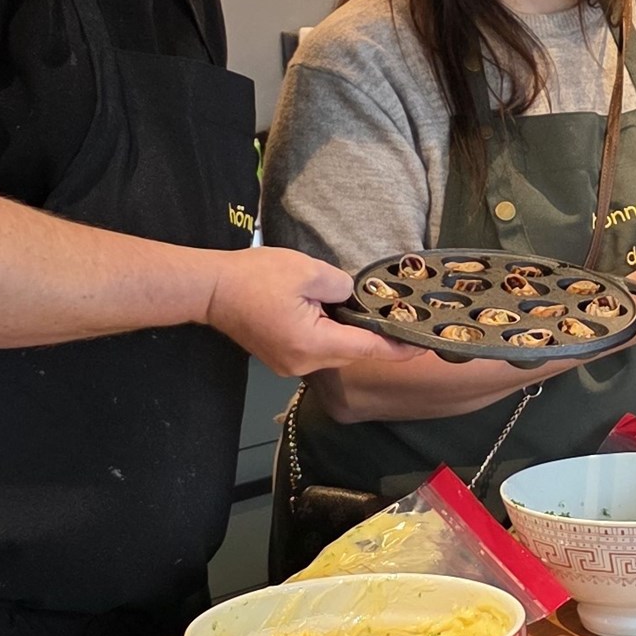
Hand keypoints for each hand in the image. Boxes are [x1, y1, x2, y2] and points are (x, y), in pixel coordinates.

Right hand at [205, 246, 417, 374]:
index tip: (423, 345)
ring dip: (348, 332)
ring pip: (334, 350)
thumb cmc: (256, 277)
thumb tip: (351, 298)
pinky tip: (333, 314)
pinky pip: (316, 348)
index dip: (398, 347)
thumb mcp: (309, 271)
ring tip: (365, 310)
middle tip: (397, 314)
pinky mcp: (281, 358)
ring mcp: (290, 364)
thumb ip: (342, 286)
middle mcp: (304, 363)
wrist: (212, 289)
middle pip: (351, 352)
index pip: (368, 349)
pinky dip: (330, 333)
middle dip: (373, 334)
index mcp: (313, 344)